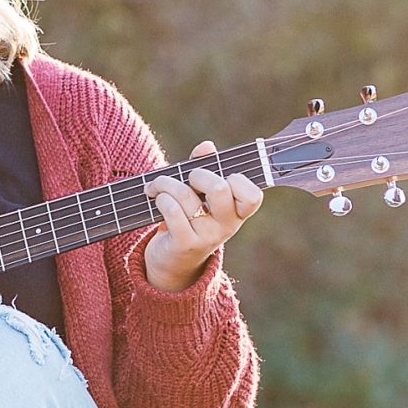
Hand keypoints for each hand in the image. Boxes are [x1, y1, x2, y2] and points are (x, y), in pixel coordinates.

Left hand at [143, 141, 261, 292]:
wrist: (173, 261)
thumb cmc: (189, 218)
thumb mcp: (201, 195)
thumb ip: (205, 167)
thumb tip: (207, 146)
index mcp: (237, 212)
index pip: (253, 196)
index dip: (237, 180)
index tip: (220, 177)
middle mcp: (227, 226)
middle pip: (219, 188)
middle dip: (197, 174)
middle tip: (187, 178)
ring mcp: (207, 237)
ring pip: (186, 195)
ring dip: (165, 183)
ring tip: (157, 186)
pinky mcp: (185, 244)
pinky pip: (172, 210)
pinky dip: (160, 198)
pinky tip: (155, 198)